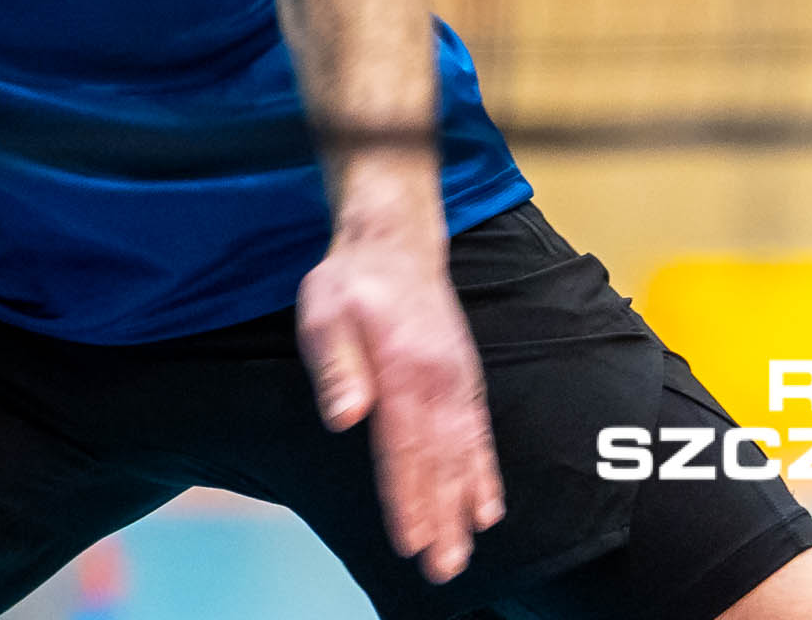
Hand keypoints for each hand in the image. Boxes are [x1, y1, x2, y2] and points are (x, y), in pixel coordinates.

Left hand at [295, 224, 503, 583]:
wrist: (394, 245)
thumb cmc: (351, 283)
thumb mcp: (325, 312)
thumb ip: (337, 367)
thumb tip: (345, 415)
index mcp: (401, 368)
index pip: (404, 446)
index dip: (407, 497)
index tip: (410, 540)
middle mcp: (438, 381)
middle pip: (439, 461)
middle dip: (440, 518)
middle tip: (442, 567)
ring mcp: (457, 383)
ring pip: (463, 455)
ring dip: (463, 506)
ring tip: (463, 551)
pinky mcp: (465, 383)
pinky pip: (479, 436)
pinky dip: (484, 474)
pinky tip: (487, 509)